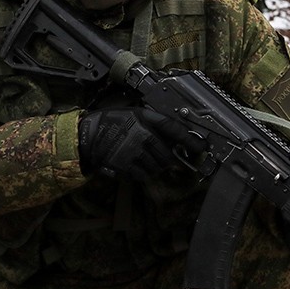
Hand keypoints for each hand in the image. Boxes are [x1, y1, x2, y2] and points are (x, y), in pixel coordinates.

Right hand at [77, 107, 195, 179]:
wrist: (87, 134)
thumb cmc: (113, 121)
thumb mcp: (135, 113)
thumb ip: (156, 122)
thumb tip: (178, 137)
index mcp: (146, 119)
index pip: (174, 129)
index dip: (191, 140)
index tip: (202, 147)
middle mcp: (142, 136)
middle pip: (168, 155)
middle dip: (171, 159)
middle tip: (168, 157)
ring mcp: (134, 152)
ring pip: (158, 167)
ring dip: (158, 166)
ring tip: (147, 158)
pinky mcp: (126, 166)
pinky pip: (144, 175)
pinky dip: (145, 173)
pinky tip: (137, 164)